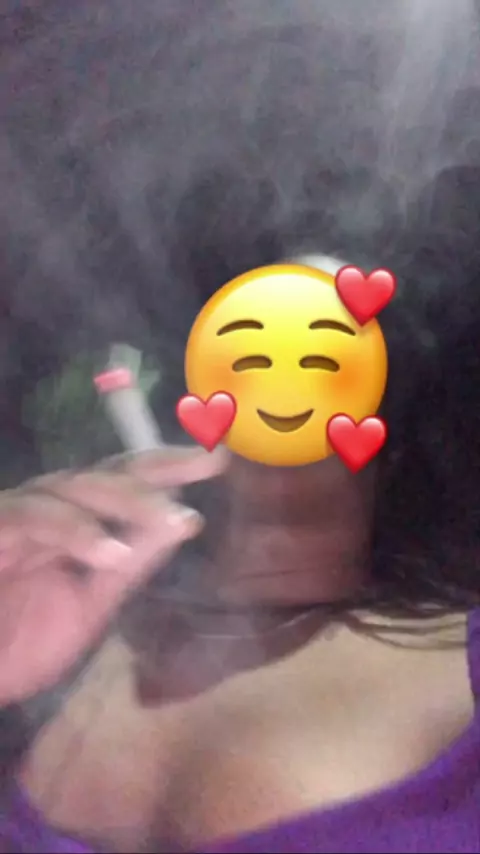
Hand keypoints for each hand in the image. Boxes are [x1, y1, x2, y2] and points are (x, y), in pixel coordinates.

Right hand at [0, 447, 224, 704]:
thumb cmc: (18, 642)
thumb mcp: (91, 604)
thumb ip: (132, 562)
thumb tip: (185, 519)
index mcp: (74, 521)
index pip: (125, 480)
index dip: (169, 465)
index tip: (219, 456)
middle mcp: (46, 508)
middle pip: (103, 473)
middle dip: (156, 470)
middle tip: (204, 465)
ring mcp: (14, 517)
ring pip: (71, 489)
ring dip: (123, 501)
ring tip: (168, 519)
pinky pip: (28, 519)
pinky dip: (72, 532)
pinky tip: (109, 551)